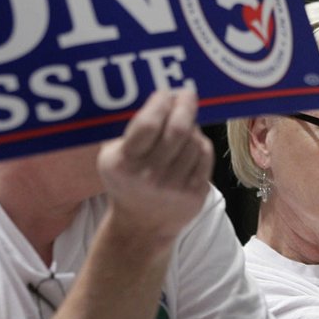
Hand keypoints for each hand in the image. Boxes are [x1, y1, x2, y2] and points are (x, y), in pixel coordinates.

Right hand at [97, 88, 213, 239]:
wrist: (142, 226)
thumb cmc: (127, 180)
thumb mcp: (113, 156)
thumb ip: (128, 128)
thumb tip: (156, 94)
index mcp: (124, 163)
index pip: (147, 125)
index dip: (160, 103)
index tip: (164, 92)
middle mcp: (149, 177)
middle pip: (177, 130)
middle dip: (184, 106)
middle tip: (186, 93)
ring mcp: (174, 187)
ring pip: (194, 141)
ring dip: (192, 125)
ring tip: (184, 121)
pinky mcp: (194, 194)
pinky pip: (205, 156)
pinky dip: (200, 143)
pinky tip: (192, 142)